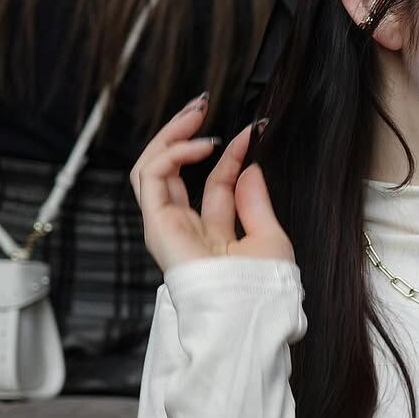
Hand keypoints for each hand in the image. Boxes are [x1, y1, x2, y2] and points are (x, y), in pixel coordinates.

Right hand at [130, 96, 292, 272]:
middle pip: (173, 170)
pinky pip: (150, 176)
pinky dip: (172, 152)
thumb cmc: (260, 289)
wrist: (248, 312)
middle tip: (202, 105)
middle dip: (184, 134)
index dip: (230, 155)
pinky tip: (200, 145)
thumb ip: (254, 201)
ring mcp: (167, 226)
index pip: (214, 183)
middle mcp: (185, 228)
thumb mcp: (268, 235)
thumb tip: (249, 167)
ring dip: (171, 134)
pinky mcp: (156, 224)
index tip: (250, 133)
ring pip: (151, 167)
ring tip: (196, 113)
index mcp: (211, 234)